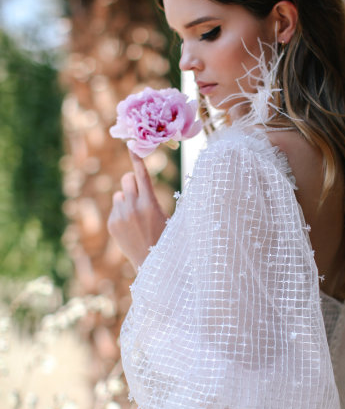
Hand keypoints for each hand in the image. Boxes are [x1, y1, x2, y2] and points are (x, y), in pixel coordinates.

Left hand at [107, 150, 167, 270]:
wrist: (152, 264)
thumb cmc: (165, 238)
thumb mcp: (168, 216)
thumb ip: (153, 198)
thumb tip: (140, 181)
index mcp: (150, 204)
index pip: (142, 174)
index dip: (136, 158)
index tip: (131, 144)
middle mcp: (133, 208)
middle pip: (127, 179)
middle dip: (132, 182)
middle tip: (140, 193)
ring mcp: (120, 216)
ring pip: (119, 194)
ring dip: (127, 199)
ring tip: (137, 216)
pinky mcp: (112, 224)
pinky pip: (115, 207)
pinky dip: (122, 212)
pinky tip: (131, 226)